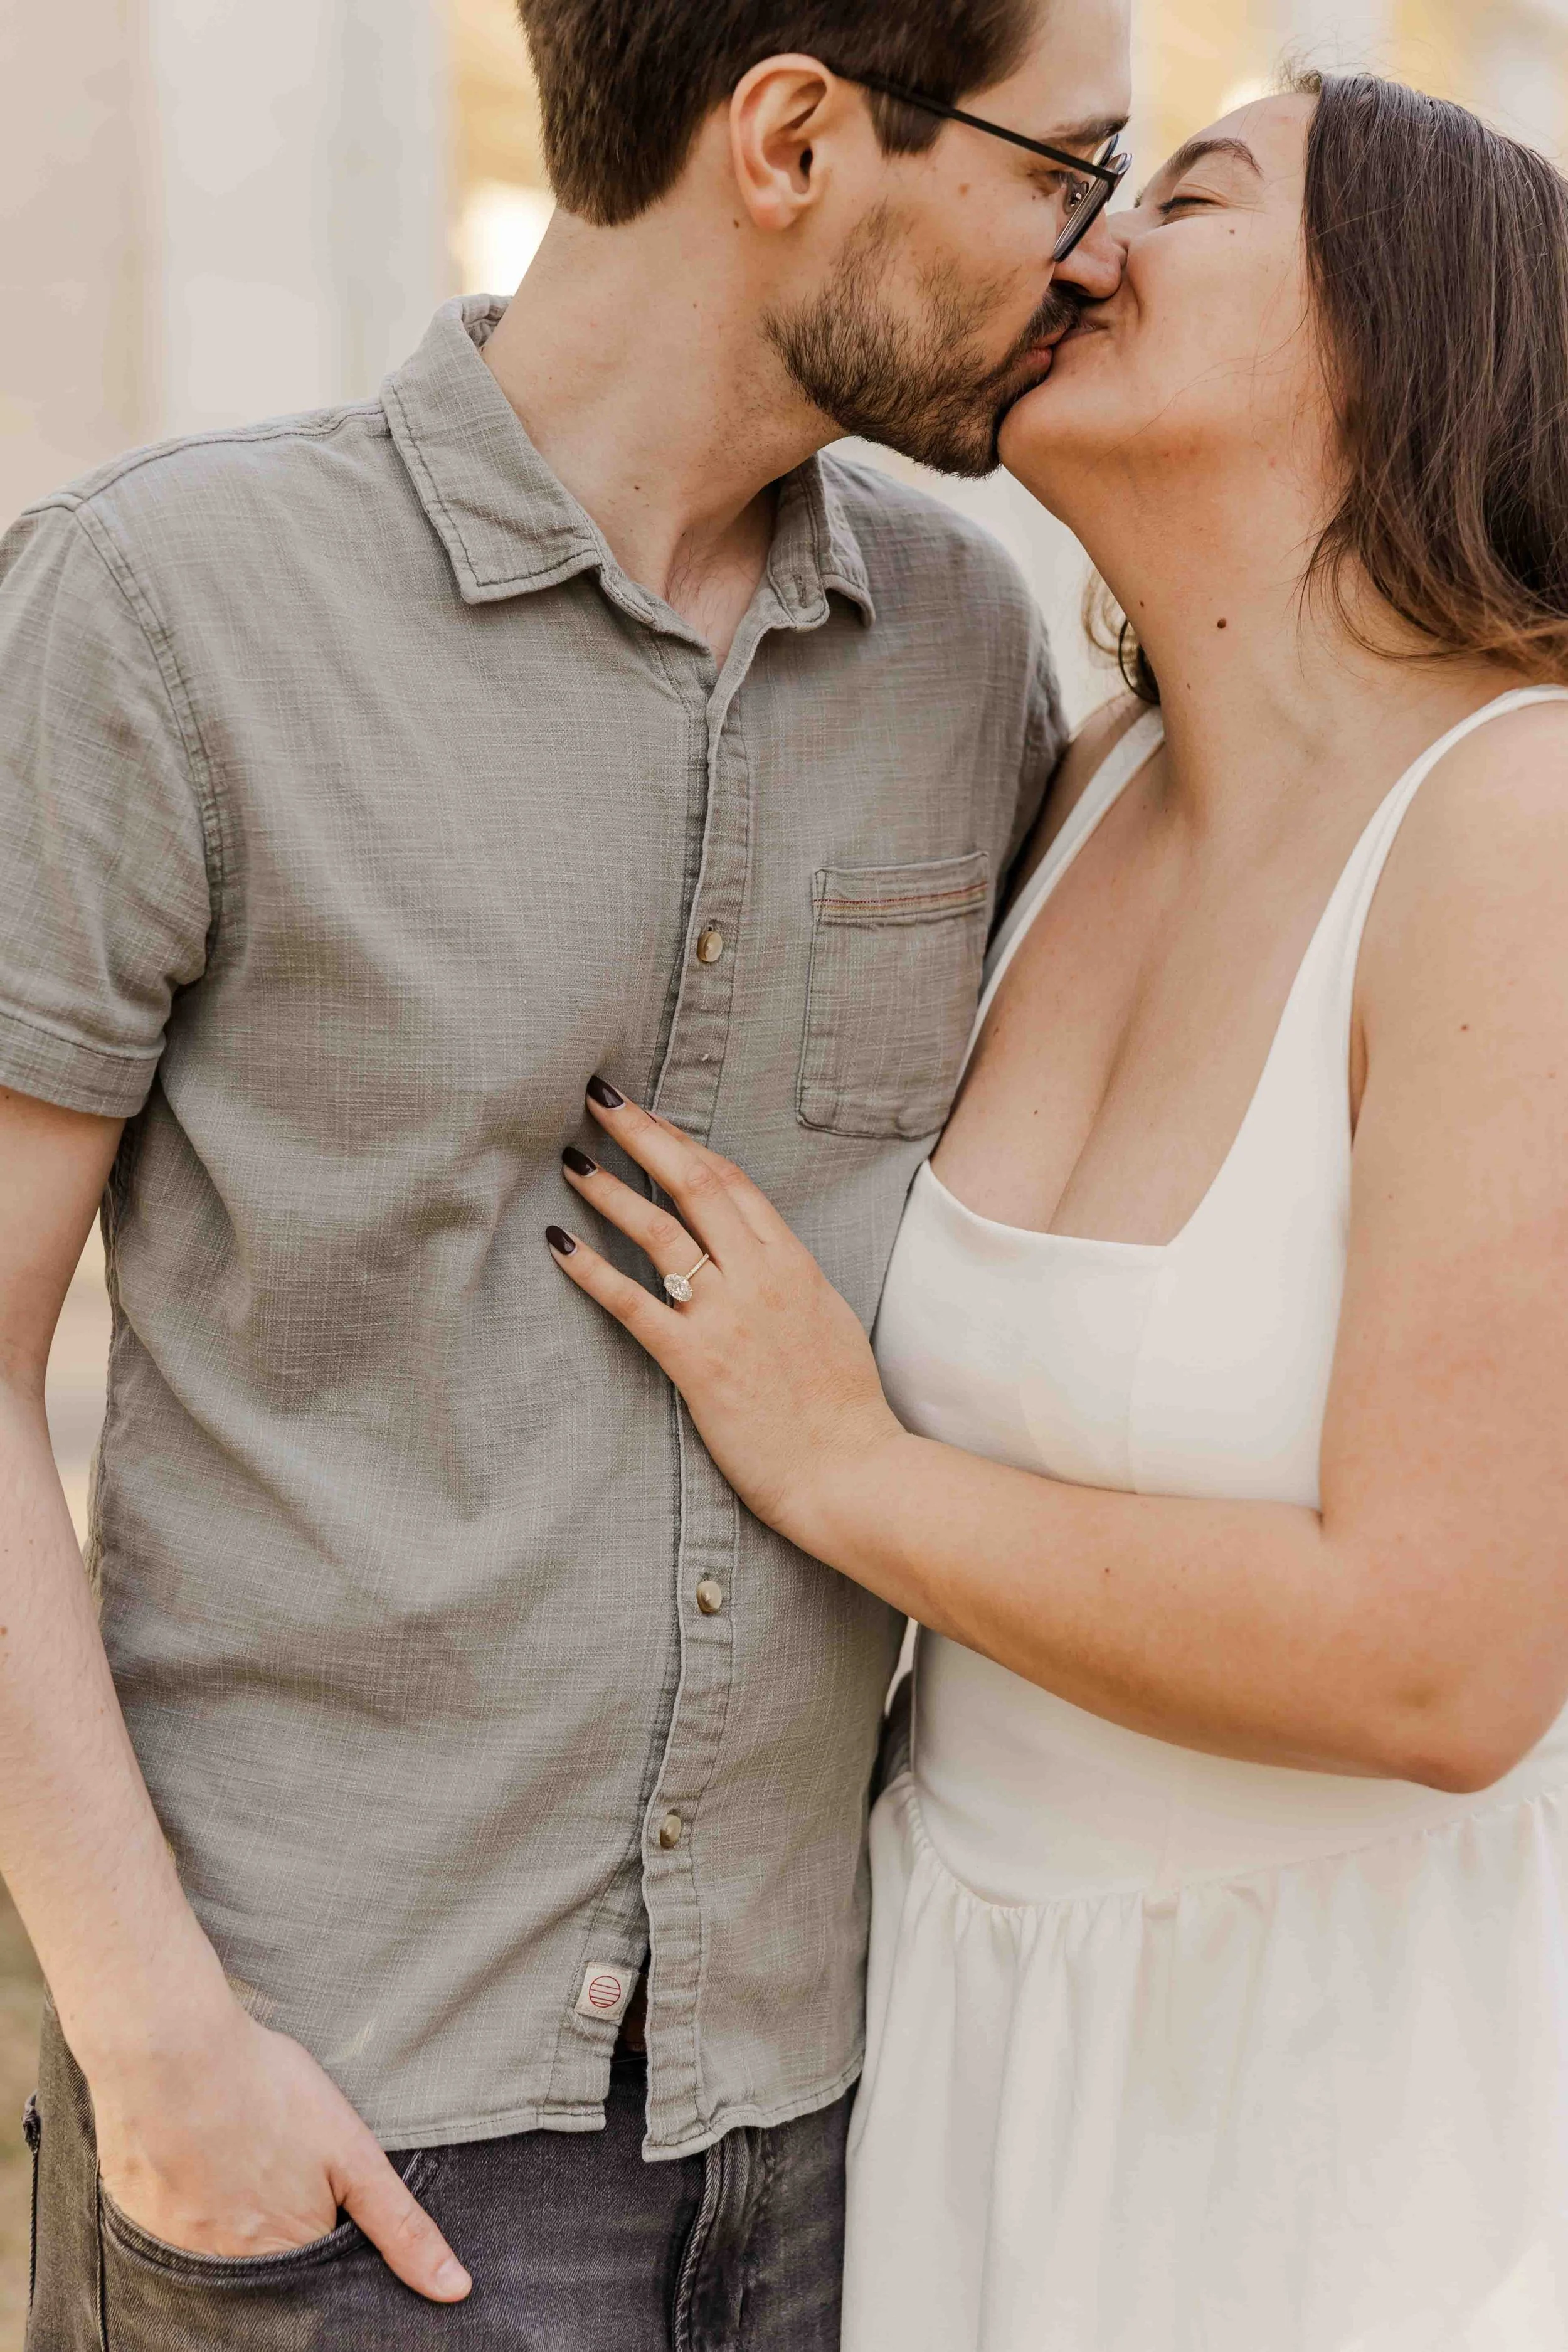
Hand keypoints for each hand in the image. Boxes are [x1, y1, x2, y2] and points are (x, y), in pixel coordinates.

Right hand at [87, 1994, 470, 2299]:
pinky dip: (185, 2206)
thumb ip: (401, 2228)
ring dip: (229, 2218)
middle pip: (266, 2270)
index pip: (317, 2279)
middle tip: (269, 2166)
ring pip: (217, 2254)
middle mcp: (230, 2273)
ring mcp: (177, 2253)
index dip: (321, 2233)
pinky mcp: (140, 2227)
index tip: (313, 2194)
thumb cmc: (267, 2092)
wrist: (170, 2053)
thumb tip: (455, 2290)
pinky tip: (193, 2161)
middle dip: (275, 2230)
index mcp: (287, 2257)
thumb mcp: (353, 2155)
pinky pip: (170, 2238)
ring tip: (236, 2159)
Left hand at [548, 1081, 905, 1550]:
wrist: (850, 1471)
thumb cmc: (843, 1408)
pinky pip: (633, 1303)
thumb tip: (758, 1254)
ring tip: (571, 1162)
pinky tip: (559, 1244)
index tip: (651, 1116)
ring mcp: (727, 1316)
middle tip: (599, 1098)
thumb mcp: (826, 1320)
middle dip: (643, 1134)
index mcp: (793, 1263)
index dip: (685, 1142)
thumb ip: (789, 1280)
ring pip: (659, 1232)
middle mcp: (759, 1276)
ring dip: (610, 1190)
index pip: (733, 1180)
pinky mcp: (696, 1362)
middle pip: (693, 1184)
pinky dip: (591, 1270)